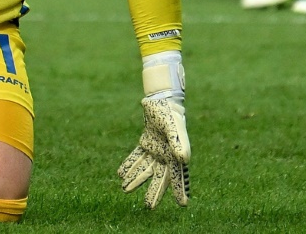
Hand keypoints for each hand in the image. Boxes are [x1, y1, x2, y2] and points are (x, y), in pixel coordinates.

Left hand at [119, 91, 189, 207]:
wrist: (161, 99)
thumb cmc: (170, 113)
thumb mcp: (174, 128)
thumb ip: (179, 143)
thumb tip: (184, 159)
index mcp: (175, 154)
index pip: (178, 176)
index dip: (180, 190)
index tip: (182, 204)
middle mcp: (166, 154)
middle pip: (160, 177)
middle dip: (154, 191)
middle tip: (149, 207)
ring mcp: (155, 149)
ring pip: (145, 168)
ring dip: (135, 179)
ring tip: (124, 190)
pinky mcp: (146, 142)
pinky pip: (137, 157)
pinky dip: (130, 165)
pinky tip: (120, 173)